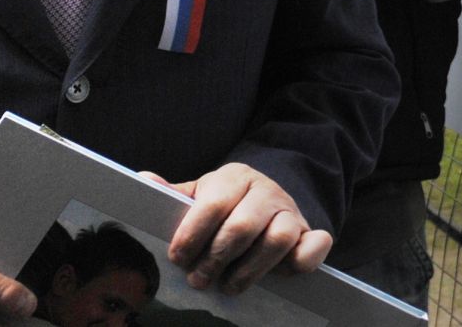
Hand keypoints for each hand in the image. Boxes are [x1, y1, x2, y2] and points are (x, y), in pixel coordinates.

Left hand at [153, 163, 330, 294]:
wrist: (266, 200)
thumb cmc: (225, 204)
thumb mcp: (199, 196)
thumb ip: (174, 195)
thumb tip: (144, 182)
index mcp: (235, 177)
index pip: (214, 205)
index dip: (192, 235)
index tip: (178, 258)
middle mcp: (266, 190)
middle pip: (243, 226)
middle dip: (216, 259)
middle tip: (198, 279)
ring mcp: (291, 211)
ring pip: (278, 239)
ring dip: (250, 270)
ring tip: (229, 285)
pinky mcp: (309, 232)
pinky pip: (317, 243)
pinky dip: (305, 259)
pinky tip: (284, 273)